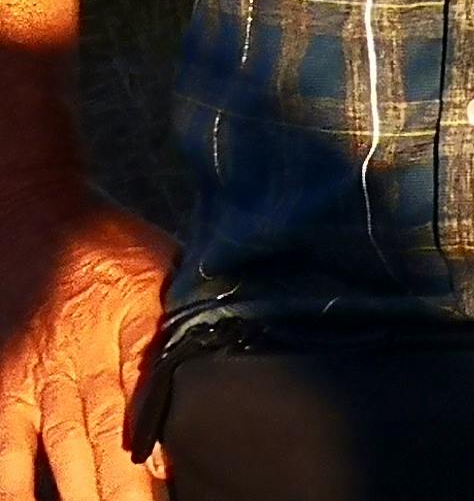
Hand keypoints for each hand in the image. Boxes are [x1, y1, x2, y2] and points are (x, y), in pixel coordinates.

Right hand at [0, 195, 170, 500]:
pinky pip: (5, 446)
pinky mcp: (4, 385)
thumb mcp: (167, 265)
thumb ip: (190, 314)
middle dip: (125, 489)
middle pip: (110, 435)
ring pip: (63, 448)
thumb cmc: (112, 244)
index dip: (163, 443)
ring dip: (81, 493)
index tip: (177, 484)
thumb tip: (235, 356)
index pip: (154, 395)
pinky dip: (14, 483)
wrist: (35, 216)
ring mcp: (39, 375)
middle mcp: (85, 355)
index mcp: (136, 324)